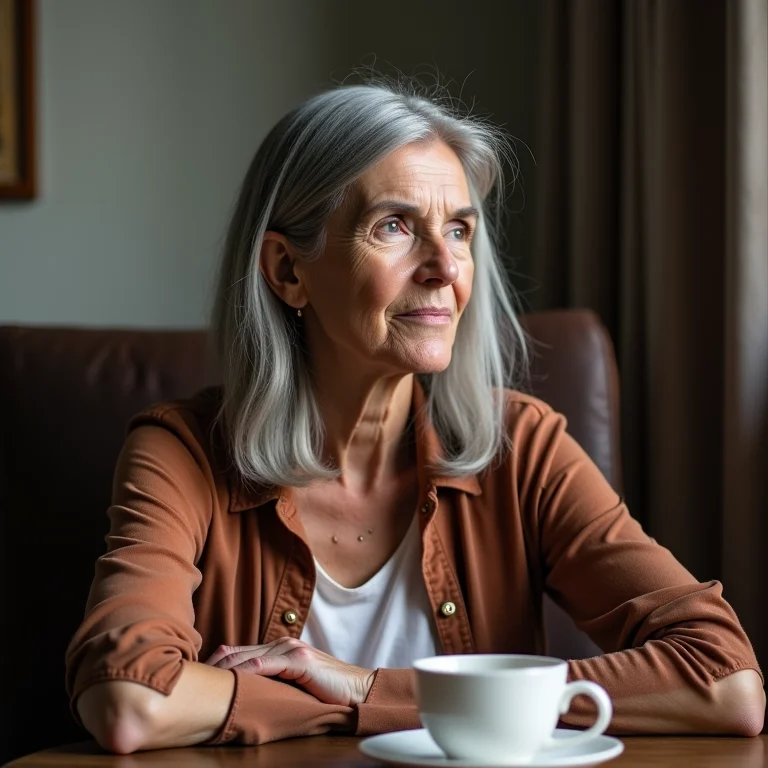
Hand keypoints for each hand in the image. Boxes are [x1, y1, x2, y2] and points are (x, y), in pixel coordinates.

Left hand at [204, 637, 375, 706]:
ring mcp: (290, 650)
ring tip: (200, 682)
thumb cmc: (327, 693)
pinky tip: (230, 682)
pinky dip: (244, 673)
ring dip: (221, 670)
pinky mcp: (300, 660)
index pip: (237, 653)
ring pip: (246, 657)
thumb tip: (241, 695)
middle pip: (235, 652)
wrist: (359, 691)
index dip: (214, 665)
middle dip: (210, 667)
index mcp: (278, 649)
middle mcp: (282, 644)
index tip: (192, 680)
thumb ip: (272, 683)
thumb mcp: (293, 686)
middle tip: (186, 682)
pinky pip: (264, 665)